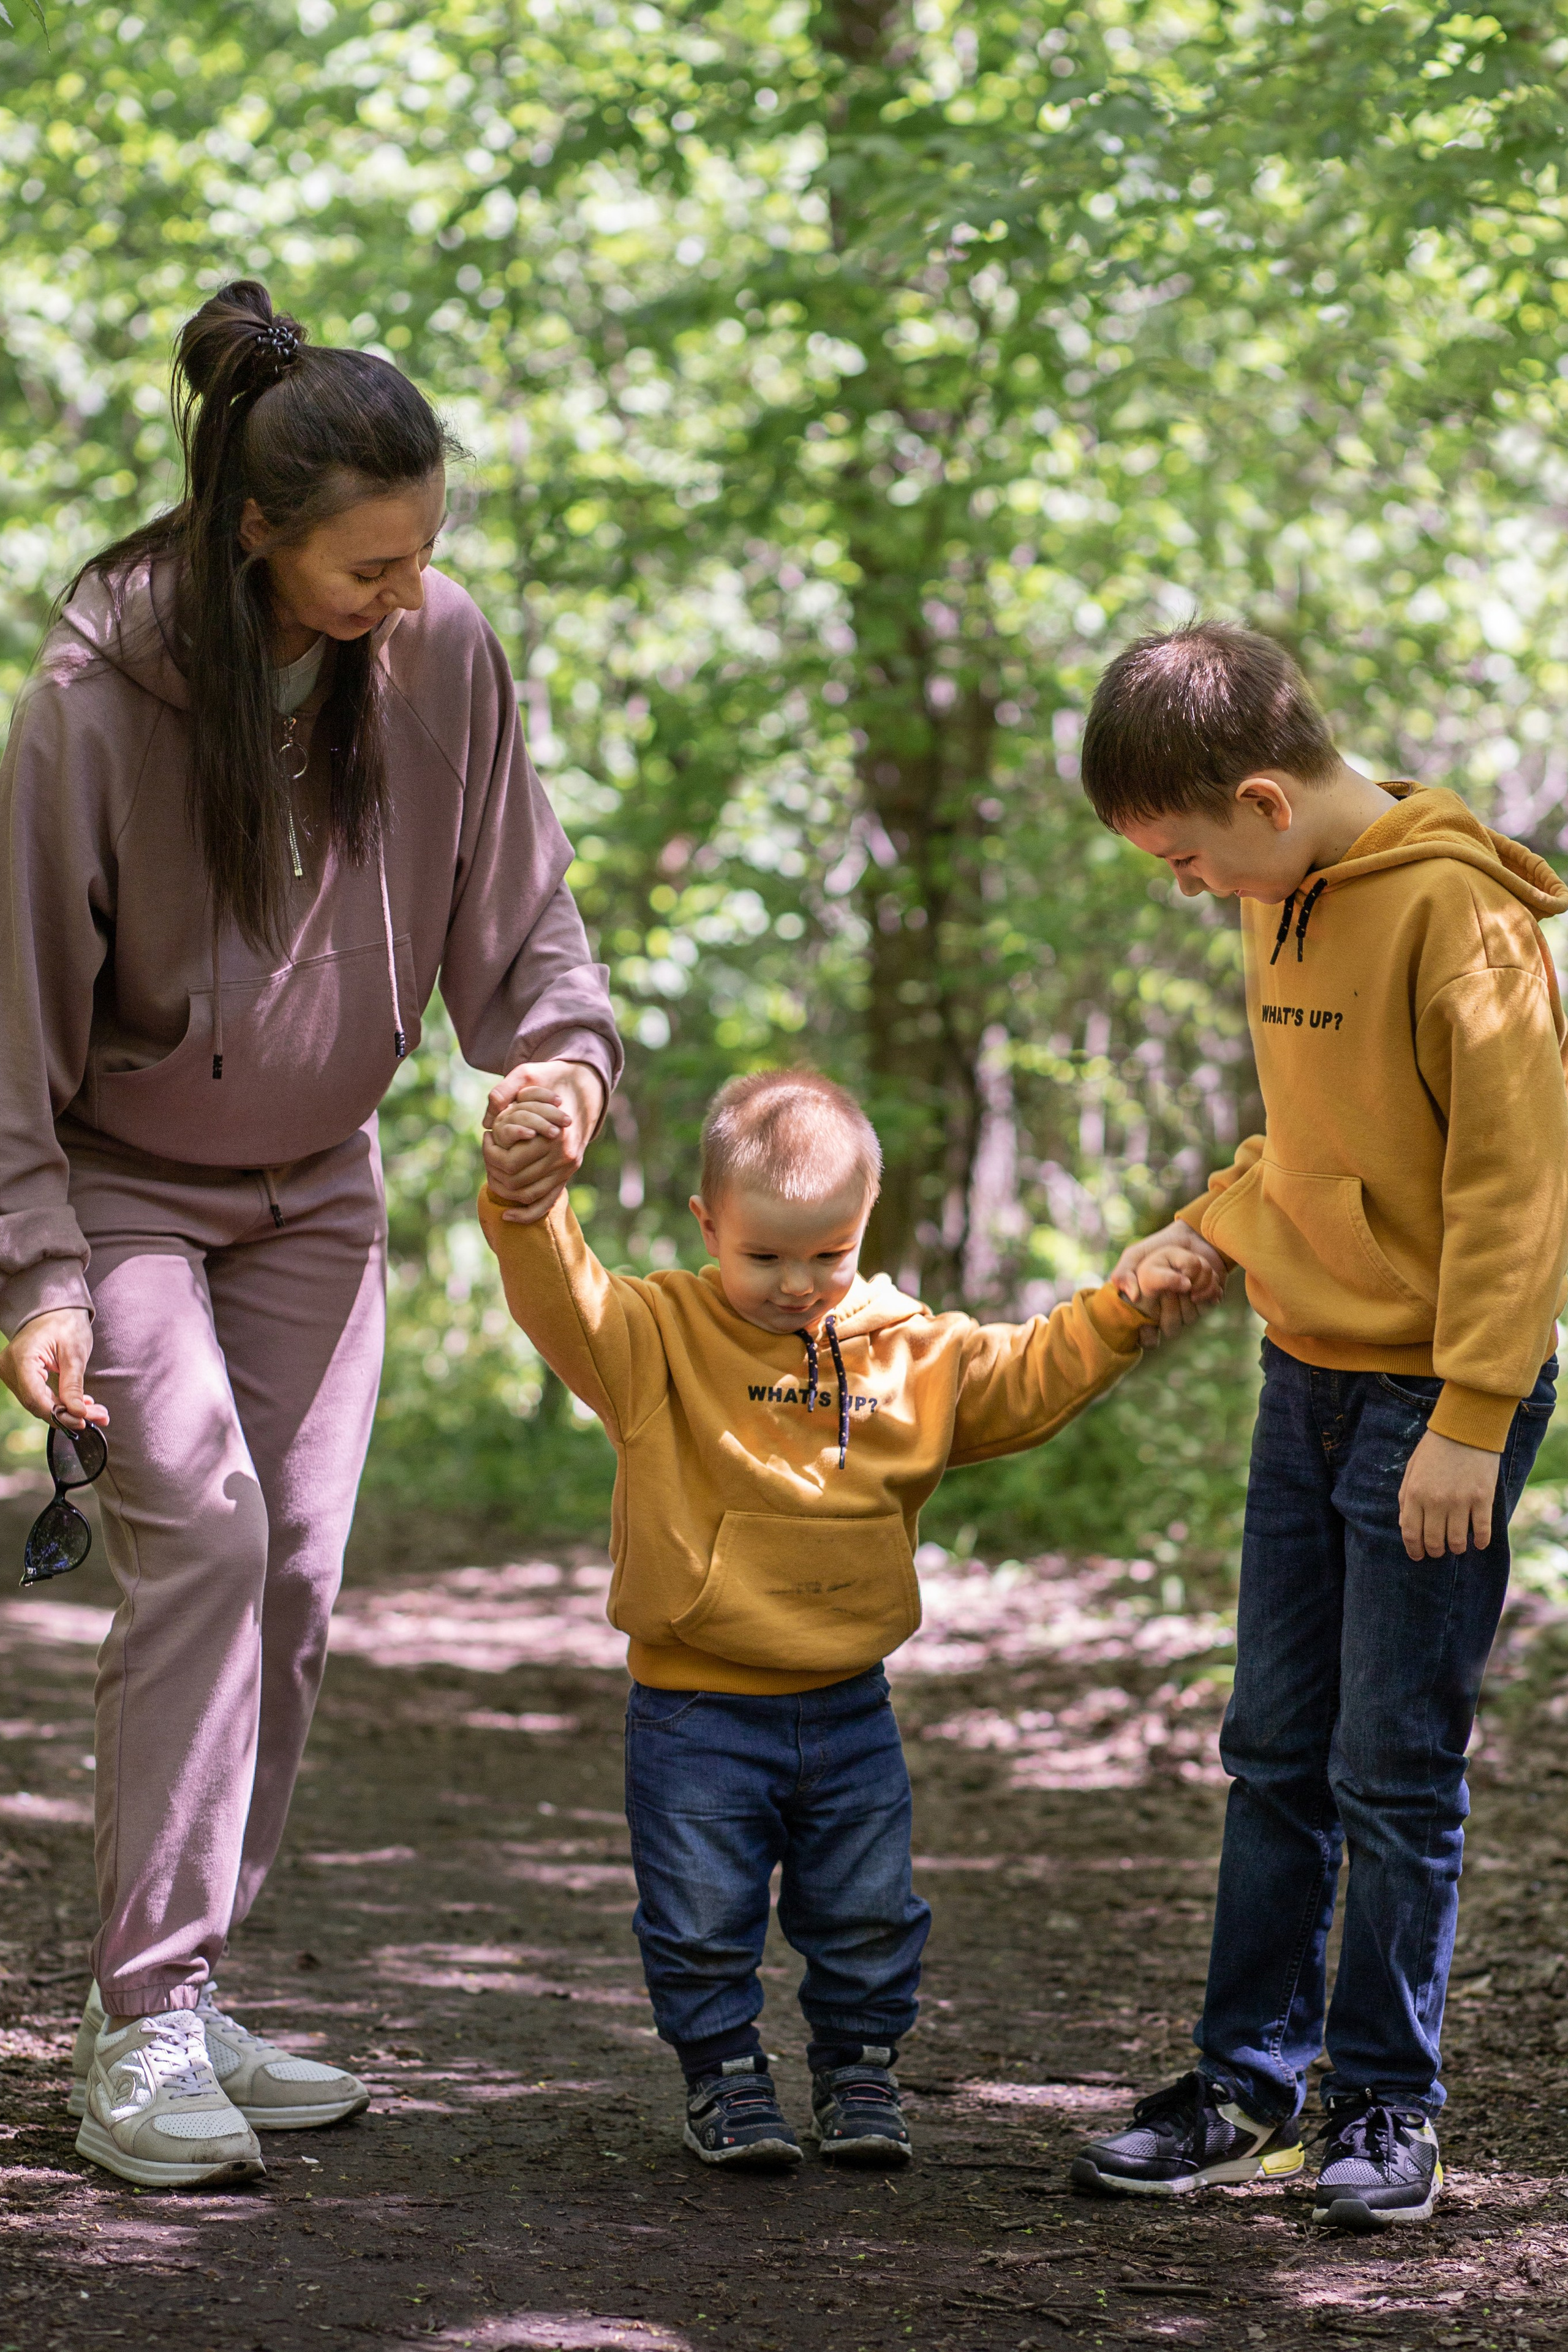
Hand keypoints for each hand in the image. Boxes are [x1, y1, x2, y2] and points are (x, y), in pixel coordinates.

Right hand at [0, 1308, 106, 1430]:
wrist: (55, 1310)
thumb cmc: (66, 1324)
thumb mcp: (75, 1354)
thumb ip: (73, 1385)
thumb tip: (78, 1413)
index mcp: (22, 1358)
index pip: (35, 1398)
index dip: (59, 1414)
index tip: (83, 1420)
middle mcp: (10, 1368)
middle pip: (37, 1403)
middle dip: (69, 1414)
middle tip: (99, 1417)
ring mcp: (12, 1373)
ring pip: (38, 1403)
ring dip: (67, 1410)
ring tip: (96, 1412)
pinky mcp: (20, 1377)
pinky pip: (38, 1395)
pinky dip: (60, 1402)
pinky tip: (81, 1404)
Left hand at [482, 1060, 606, 1224]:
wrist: (585, 1088)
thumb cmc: (552, 1080)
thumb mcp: (528, 1074)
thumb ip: (506, 1090)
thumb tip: (488, 1118)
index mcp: (556, 1136)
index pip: (511, 1161)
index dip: (490, 1153)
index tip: (487, 1136)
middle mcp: (564, 1158)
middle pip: (516, 1181)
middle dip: (493, 1170)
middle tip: (487, 1150)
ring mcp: (567, 1169)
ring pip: (528, 1196)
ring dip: (503, 1190)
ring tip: (491, 1170)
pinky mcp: (567, 1175)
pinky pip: (546, 1204)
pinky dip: (527, 1215)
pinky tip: (507, 1217)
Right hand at [1114, 1229, 1228, 1348]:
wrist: (1192, 1235)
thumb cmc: (1160, 1246)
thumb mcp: (1134, 1255)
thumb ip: (1123, 1274)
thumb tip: (1134, 1296)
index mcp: (1148, 1308)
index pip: (1147, 1338)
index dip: (1148, 1334)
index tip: (1150, 1316)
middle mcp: (1168, 1313)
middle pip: (1171, 1327)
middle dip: (1172, 1301)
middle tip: (1171, 1281)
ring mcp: (1188, 1308)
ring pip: (1190, 1318)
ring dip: (1191, 1293)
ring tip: (1188, 1275)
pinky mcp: (1208, 1300)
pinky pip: (1208, 1306)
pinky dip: (1208, 1290)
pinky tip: (1204, 1279)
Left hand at [1398, 1428, 1499, 1559]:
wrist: (1466, 1427)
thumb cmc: (1435, 1447)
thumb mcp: (1412, 1469)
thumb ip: (1405, 1497)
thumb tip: (1404, 1525)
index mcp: (1415, 1493)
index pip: (1410, 1532)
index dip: (1413, 1549)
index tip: (1418, 1556)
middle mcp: (1436, 1501)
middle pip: (1433, 1541)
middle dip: (1434, 1551)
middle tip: (1437, 1552)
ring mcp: (1460, 1501)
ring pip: (1457, 1541)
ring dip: (1456, 1548)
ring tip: (1456, 1547)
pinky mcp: (1482, 1498)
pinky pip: (1482, 1530)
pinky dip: (1480, 1541)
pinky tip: (1478, 1543)